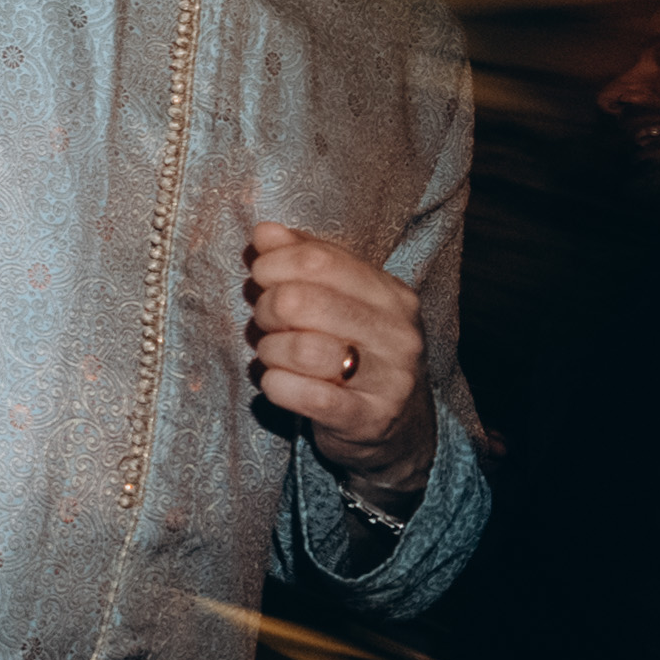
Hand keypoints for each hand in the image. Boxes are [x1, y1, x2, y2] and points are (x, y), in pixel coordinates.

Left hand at [245, 223, 433, 493]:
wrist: (398, 428)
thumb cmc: (356, 351)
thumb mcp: (341, 300)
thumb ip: (307, 261)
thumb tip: (266, 231)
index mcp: (392, 294)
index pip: (320, 259)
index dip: (274, 263)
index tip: (260, 275)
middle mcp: (398, 334)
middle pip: (302, 301)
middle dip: (267, 309)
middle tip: (265, 320)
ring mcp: (390, 379)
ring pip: (301, 349)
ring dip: (270, 350)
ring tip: (273, 354)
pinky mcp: (369, 419)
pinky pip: (308, 396)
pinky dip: (278, 386)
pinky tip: (277, 382)